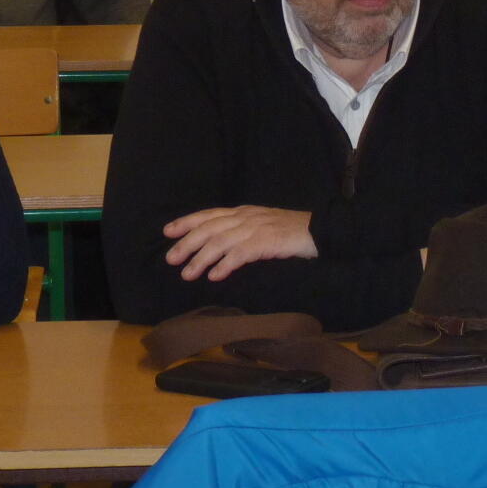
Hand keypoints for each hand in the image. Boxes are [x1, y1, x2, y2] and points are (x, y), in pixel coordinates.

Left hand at [162, 206, 316, 281]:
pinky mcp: (267, 241)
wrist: (319, 231)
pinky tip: (215, 276)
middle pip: (209, 228)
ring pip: (221, 241)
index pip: (209, 214)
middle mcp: (246, 217)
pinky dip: (225, 264)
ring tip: (188, 274)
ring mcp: (256, 228)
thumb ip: (241, 231)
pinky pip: (241, 253)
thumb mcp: (261, 225)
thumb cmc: (290, 232)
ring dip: (201, 259)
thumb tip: (217, 247)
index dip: (187, 222)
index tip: (168, 232)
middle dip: (188, 243)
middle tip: (171, 259)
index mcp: (243, 211)